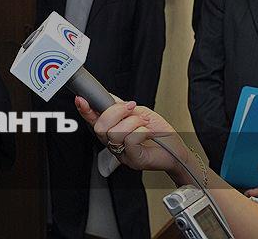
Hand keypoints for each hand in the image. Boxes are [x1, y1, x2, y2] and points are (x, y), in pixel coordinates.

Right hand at [74, 96, 195, 181]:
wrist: (177, 150)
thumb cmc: (160, 134)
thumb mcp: (140, 113)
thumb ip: (122, 108)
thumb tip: (109, 98)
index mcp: (113, 131)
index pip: (94, 121)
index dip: (85, 110)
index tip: (80, 99)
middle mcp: (114, 144)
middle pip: (100, 126)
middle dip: (116, 112)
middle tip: (132, 109)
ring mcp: (122, 153)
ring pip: (114, 132)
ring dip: (133, 122)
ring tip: (143, 124)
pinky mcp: (133, 159)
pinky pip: (129, 140)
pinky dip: (141, 131)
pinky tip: (147, 132)